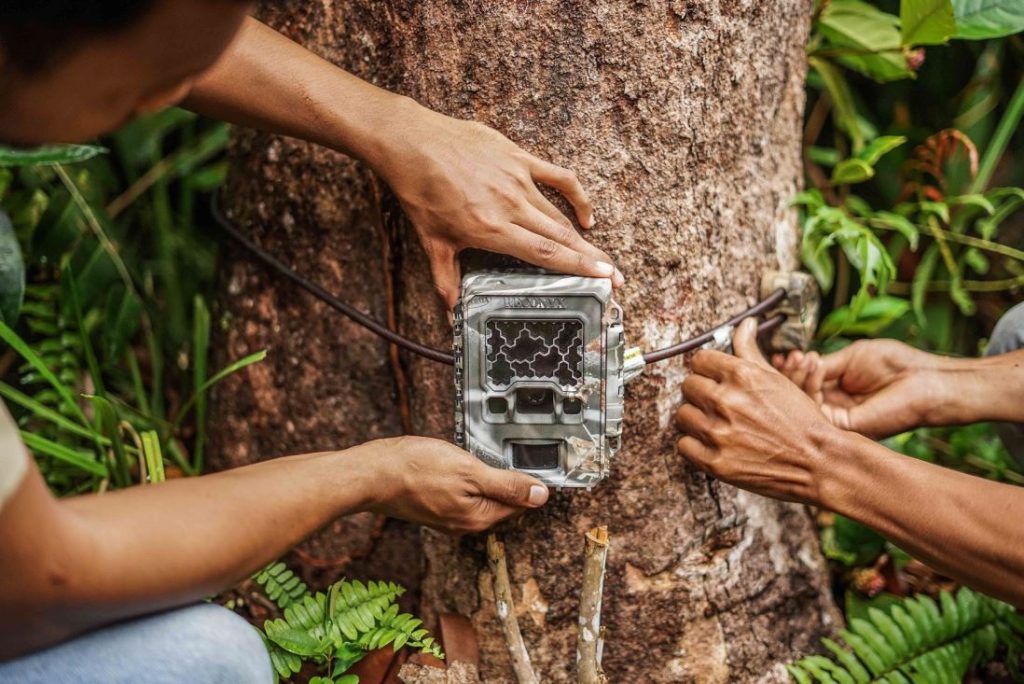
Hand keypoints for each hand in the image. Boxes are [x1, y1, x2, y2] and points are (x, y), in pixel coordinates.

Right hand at [361, 436, 548, 534]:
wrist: (371, 474)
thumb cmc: (415, 470)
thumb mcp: (469, 471)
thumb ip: (507, 485)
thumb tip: (541, 495)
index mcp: (479, 519)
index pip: (521, 504)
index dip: (529, 481)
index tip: (531, 458)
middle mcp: (466, 524)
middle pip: (501, 502)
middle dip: (507, 480)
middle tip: (506, 451)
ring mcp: (448, 517)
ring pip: (481, 497)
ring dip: (486, 478)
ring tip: (480, 454)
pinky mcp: (434, 507)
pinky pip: (463, 495)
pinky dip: (467, 479)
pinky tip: (459, 463)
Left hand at [375, 100, 622, 308]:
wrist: (412, 144)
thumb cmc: (420, 193)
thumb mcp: (433, 243)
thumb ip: (446, 281)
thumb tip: (452, 315)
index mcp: (492, 230)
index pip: (545, 254)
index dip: (578, 268)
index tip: (603, 279)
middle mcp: (510, 206)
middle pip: (561, 237)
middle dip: (592, 259)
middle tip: (615, 277)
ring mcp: (517, 179)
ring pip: (560, 213)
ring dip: (584, 236)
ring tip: (601, 255)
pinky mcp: (518, 158)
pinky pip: (557, 177)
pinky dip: (576, 196)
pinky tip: (585, 214)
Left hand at [674, 318, 840, 504]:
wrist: (818, 461)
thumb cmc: (800, 419)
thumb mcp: (776, 378)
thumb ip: (751, 349)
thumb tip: (745, 323)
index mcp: (740, 375)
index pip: (699, 360)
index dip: (707, 369)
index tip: (714, 378)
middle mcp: (725, 401)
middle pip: (688, 386)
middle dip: (701, 393)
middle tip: (718, 404)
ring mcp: (718, 433)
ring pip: (682, 415)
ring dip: (696, 419)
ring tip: (716, 424)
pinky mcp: (715, 462)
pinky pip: (683, 445)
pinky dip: (694, 445)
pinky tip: (712, 443)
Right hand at [771, 339, 943, 437]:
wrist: (925, 379)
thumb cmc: (897, 366)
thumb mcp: (849, 358)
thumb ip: (822, 367)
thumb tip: (797, 365)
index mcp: (836, 393)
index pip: (802, 387)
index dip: (790, 372)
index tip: (786, 356)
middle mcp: (834, 409)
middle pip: (797, 398)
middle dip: (789, 375)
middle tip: (792, 357)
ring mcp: (838, 420)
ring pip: (801, 405)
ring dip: (797, 377)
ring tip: (803, 358)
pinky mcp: (844, 426)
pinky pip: (815, 410)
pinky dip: (810, 385)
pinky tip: (814, 366)